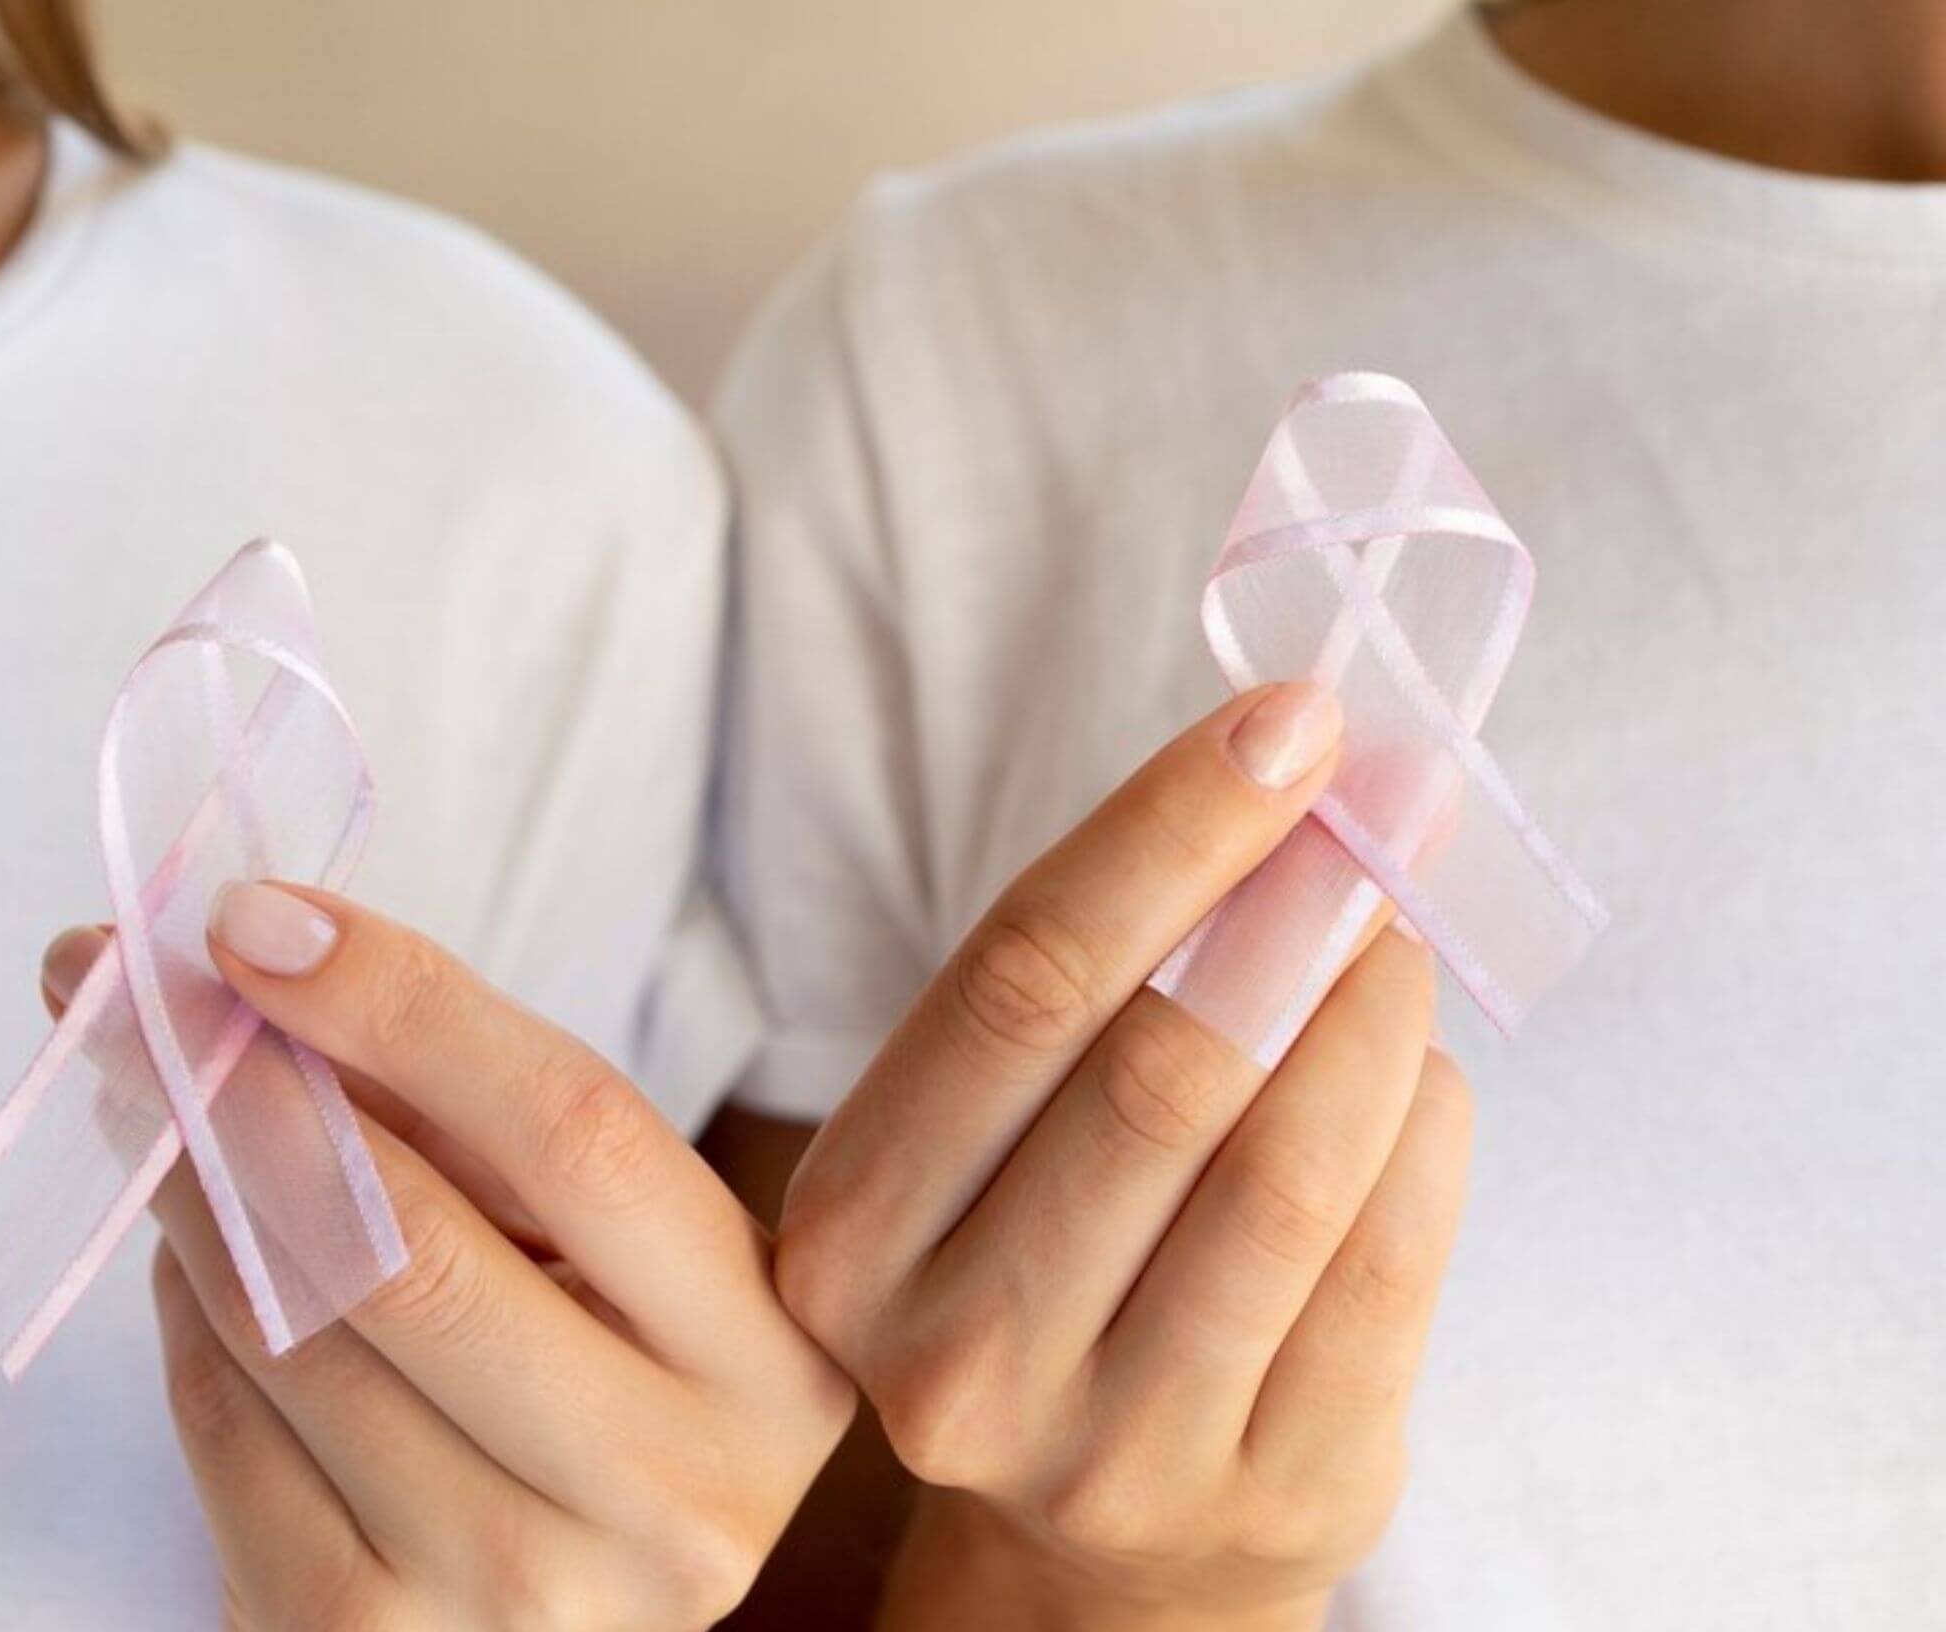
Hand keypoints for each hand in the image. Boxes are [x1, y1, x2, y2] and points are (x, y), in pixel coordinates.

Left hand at [41, 889, 852, 1630]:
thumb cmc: (572, 1386)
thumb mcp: (588, 1256)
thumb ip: (464, 1122)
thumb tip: (250, 962)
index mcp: (766, 1362)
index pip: (581, 1136)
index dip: (407, 1008)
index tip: (257, 923)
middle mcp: (670, 1494)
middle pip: (415, 1244)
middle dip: (245, 1093)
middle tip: (127, 991)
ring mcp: (522, 1594)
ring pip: (294, 1330)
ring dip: (190, 1192)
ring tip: (159, 1112)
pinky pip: (225, 1433)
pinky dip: (186, 1322)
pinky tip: (198, 1268)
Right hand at [771, 684, 1469, 1630]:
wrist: (1102, 1537)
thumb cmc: (1049, 1254)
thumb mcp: (1000, 1127)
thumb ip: (1103, 977)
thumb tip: (1310, 773)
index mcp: (851, 1233)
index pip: (1017, 986)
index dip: (1166, 834)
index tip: (1290, 722)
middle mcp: (954, 1359)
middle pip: (1158, 1075)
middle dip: (1296, 908)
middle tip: (1382, 811)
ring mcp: (1109, 1453)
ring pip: (1286, 1178)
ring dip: (1375, 1016)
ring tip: (1397, 937)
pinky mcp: (1266, 1501)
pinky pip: (1385, 1274)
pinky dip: (1427, 1136)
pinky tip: (1420, 1077)